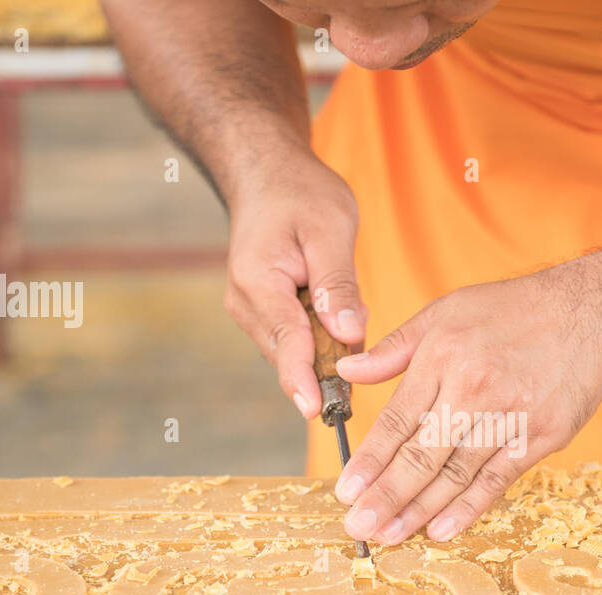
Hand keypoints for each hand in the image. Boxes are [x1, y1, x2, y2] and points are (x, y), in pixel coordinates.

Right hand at [224, 145, 366, 418]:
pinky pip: (295, 342)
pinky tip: (336, 320)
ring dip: (325, 350)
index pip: (286, 340)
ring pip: (294, 353)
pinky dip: (319, 340)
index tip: (316, 411)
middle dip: (326, 365)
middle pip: (290, 355)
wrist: (267, 176)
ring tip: (346, 320)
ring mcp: (251, 312)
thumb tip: (348, 334)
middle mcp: (246, 303)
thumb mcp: (331, 228)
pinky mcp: (263, 315)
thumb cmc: (300, 193)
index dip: (303, 378)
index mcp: (258, 281)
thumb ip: (339, 283)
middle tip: (355, 354)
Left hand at [333, 273, 601, 544]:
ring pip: (455, 475)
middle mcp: (472, 390)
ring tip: (390, 536)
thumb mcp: (446, 312)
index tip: (346, 491)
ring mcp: (508, 417)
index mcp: (442, 359)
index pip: (396, 420)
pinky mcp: (539, 436)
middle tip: (359, 528)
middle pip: (420, 455)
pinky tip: (441, 530)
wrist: (591, 315)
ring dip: (419, 510)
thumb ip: (395, 348)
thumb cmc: (513, 312)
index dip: (370, 461)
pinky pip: (496, 480)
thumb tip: (347, 372)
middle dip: (386, 497)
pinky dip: (468, 508)